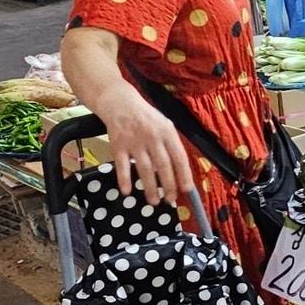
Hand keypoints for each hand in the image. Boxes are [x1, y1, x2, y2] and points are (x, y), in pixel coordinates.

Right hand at [102, 88, 195, 204]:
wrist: (120, 103)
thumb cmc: (147, 118)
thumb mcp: (165, 126)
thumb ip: (172, 146)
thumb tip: (181, 171)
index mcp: (167, 133)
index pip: (179, 157)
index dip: (184, 175)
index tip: (187, 190)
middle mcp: (152, 138)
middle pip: (163, 165)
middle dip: (168, 185)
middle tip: (170, 200)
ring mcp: (134, 142)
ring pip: (144, 168)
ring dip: (150, 187)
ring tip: (154, 201)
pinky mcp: (118, 145)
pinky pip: (121, 165)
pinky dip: (124, 179)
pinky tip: (127, 191)